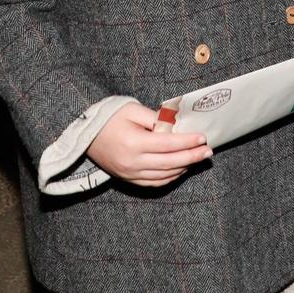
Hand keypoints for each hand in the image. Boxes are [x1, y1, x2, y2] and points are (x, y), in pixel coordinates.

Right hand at [85, 102, 211, 187]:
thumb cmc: (109, 118)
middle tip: (208, 151)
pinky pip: (154, 183)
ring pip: (164, 175)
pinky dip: (170, 177)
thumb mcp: (131, 109)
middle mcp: (133, 162)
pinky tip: (181, 168)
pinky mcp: (128, 180)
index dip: (188, 142)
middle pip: (170, 163)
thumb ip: (155, 118)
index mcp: (134, 143)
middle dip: (192, 157)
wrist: (85, 136)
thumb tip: (176, 126)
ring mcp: (130, 174)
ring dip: (184, 168)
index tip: (203, 137)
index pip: (169, 144)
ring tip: (198, 159)